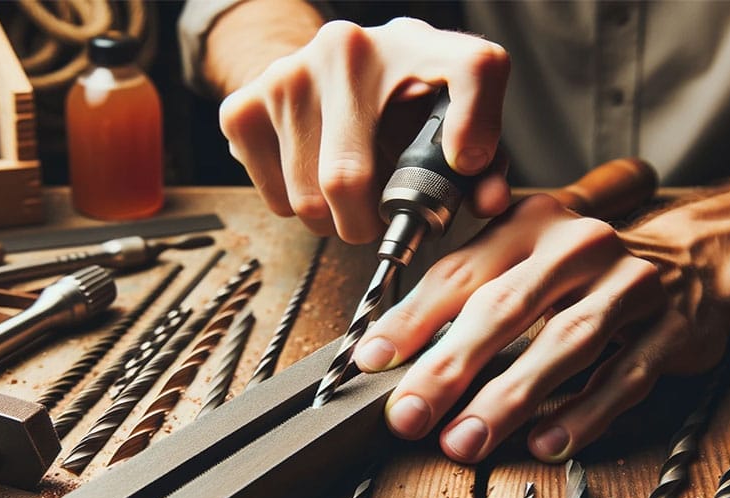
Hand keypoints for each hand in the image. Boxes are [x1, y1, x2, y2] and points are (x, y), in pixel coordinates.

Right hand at [217, 17, 510, 242]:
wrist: (325, 63)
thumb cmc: (399, 95)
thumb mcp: (450, 111)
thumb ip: (486, 156)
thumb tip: (486, 202)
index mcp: (415, 43)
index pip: (472, 69)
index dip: (477, 124)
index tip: (466, 161)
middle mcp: (345, 48)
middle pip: (350, 180)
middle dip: (366, 222)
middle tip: (375, 217)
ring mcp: (286, 76)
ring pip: (307, 201)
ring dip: (330, 222)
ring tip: (344, 194)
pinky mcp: (243, 107)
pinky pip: (273, 199)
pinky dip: (295, 207)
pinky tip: (310, 175)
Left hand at [353, 193, 729, 462]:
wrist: (698, 254)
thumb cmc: (588, 265)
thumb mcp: (528, 251)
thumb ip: (467, 288)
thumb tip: (393, 348)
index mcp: (533, 222)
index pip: (461, 273)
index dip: (413, 320)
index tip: (372, 360)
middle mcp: (580, 247)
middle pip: (505, 308)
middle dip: (450, 367)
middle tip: (409, 415)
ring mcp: (630, 286)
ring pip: (563, 345)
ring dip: (510, 398)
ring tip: (466, 440)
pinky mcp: (671, 328)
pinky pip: (622, 377)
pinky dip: (584, 413)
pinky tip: (547, 444)